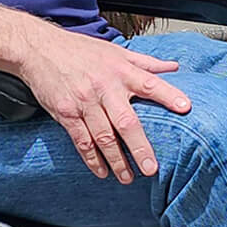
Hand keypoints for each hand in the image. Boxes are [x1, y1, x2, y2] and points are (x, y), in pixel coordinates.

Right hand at [18, 26, 189, 181]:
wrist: (40, 49)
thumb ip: (146, 62)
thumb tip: (174, 67)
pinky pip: (81, 140)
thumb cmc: (81, 50)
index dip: (168, 95)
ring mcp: (84, 102)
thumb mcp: (116, 51)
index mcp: (120, 71)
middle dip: (139, 146)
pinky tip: (102, 171)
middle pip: (126, 121)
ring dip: (117, 160)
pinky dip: (92, 159)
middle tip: (151, 168)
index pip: (150, 83)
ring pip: (104, 137)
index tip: (186, 108)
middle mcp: (104, 87)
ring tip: (128, 177)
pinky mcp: (66, 113)